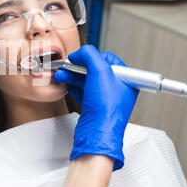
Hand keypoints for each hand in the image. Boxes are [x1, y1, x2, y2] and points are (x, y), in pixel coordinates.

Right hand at [53, 45, 138, 169]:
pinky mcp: (94, 107)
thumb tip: (81, 52)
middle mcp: (117, 88)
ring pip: (87, 81)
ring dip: (72, 76)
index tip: (78, 57)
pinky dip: (73, 87)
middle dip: (78, 67)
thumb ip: (90, 55)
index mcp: (126, 79)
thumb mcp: (100, 71)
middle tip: (67, 66)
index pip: (108, 59)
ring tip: (61, 75)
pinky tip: (66, 85)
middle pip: (95, 69)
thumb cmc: (106, 108)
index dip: (91, 57)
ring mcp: (105, 99)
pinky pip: (83, 92)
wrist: (97, 133)